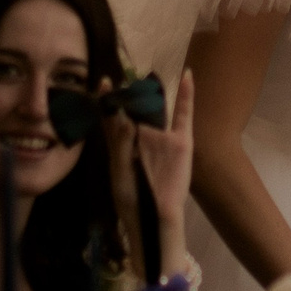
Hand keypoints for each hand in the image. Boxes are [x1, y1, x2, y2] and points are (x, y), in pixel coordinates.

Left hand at [105, 71, 195, 272]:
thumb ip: (120, 142)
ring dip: (151, 92)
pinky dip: (187, 95)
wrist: (154, 216)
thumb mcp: (119, 169)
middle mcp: (142, 139)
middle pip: (134, 109)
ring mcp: (162, 139)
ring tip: (145, 74)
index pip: (113, 118)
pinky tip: (187, 75)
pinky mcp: (181, 142)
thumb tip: (121, 116)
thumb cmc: (132, 198)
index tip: (102, 82)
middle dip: (129, 93)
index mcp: (123, 146)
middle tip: (123, 74)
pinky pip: (184, 115)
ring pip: (156, 109)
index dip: (108, 100)